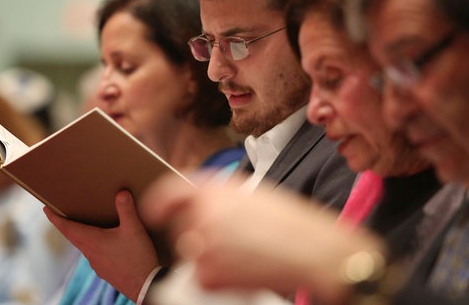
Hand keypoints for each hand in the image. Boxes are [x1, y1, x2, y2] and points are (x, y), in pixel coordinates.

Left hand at [45, 190, 159, 300]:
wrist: (145, 287)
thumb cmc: (138, 258)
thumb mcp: (134, 229)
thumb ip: (126, 209)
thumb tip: (121, 192)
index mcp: (92, 241)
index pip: (67, 228)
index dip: (55, 218)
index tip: (45, 209)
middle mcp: (90, 254)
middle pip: (72, 237)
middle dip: (65, 224)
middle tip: (60, 214)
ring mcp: (97, 264)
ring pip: (83, 246)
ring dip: (79, 235)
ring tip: (83, 225)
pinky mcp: (105, 271)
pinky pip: (93, 255)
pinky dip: (92, 245)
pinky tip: (104, 243)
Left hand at [141, 176, 384, 301]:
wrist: (315, 251)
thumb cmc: (291, 223)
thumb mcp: (251, 195)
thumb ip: (218, 196)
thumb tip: (195, 208)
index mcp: (212, 189)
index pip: (172, 192)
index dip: (159, 202)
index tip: (153, 212)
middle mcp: (202, 213)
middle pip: (182, 228)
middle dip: (199, 235)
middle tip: (237, 240)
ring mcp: (203, 244)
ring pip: (192, 254)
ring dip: (211, 257)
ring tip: (248, 254)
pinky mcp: (208, 274)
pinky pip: (202, 278)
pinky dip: (220, 279)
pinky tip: (246, 270)